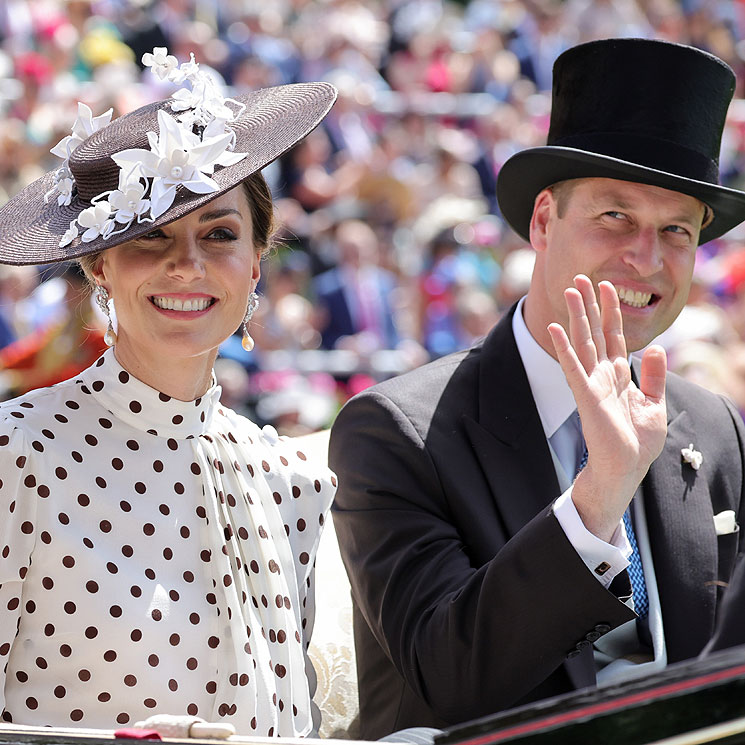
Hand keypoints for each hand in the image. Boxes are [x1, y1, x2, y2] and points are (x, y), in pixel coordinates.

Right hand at [547, 275, 666, 540]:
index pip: (613, 336)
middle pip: (594, 332)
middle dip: (589, 305)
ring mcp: (592, 383)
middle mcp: (602, 374)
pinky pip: (573, 366)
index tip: (607, 286)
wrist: (627, 467)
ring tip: (571, 291)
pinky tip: (556, 328)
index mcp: (619, 375)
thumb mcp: (655, 404)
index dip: (611, 311)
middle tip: (581, 278)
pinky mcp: (586, 395)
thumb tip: (655, 346)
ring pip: (583, 342)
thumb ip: (654, 375)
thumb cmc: (638, 441)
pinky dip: (565, 347)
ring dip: (576, 316)